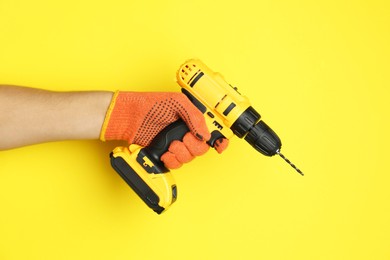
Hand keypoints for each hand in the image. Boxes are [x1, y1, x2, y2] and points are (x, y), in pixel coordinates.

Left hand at [100, 91, 228, 167]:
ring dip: (181, 153)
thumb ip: (195, 117)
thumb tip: (205, 134)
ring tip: (171, 144)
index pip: (212, 131)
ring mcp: (176, 144)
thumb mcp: (177, 103)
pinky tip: (166, 153)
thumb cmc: (151, 104)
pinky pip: (176, 164)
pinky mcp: (166, 154)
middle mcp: (186, 132)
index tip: (220, 145)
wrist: (130, 117)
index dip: (220, 140)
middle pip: (202, 148)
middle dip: (194, 146)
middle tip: (183, 138)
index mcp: (192, 119)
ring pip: (190, 158)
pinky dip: (172, 161)